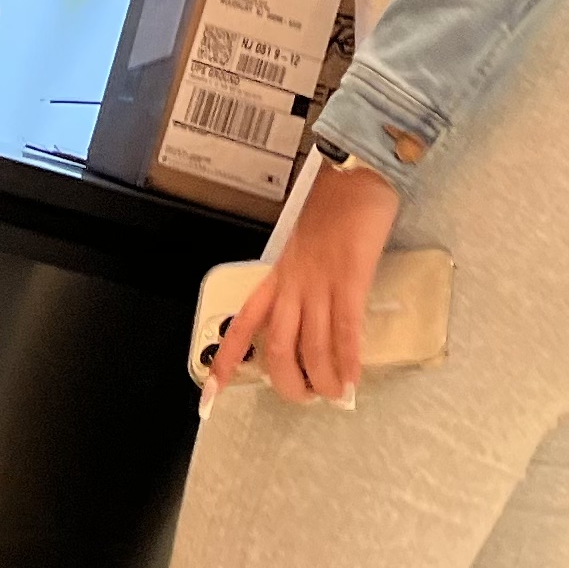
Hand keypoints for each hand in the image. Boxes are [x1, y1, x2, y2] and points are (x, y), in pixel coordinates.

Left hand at [211, 161, 399, 403]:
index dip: (227, 359)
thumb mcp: (305, 238)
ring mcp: (321, 281)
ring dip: (320, 378)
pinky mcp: (351, 278)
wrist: (358, 171)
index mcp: (279, 271)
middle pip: (277, 345)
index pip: (244, 322)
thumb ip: (303, 268)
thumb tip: (314, 302)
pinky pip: (345, 330)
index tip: (210, 393)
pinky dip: (347, 360)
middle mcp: (294, 282)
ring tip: (333, 395)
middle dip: (288, 381)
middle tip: (305, 397)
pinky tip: (352, 378)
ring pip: (310, 345)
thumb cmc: (336, 200)